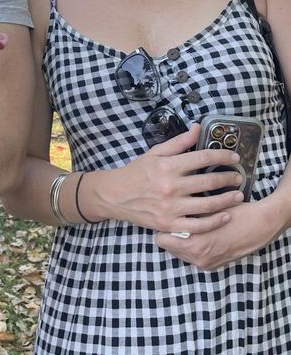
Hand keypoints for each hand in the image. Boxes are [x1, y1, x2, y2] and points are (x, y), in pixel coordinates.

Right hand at [105, 124, 244, 233]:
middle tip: (239, 177)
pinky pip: (197, 226)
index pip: (203, 158)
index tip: (234, 157)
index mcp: (168, 166)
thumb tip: (197, 128)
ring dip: (227, 200)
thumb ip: (179, 142)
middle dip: (229, 178)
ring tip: (239, 195)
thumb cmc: (136, 173)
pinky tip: (226, 215)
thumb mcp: (155, 153)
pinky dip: (214, 221)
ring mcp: (170, 208)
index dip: (222, 156)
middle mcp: (171, 187)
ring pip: (207, 205)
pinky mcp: (169, 224)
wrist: (115, 195)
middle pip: (209, 182)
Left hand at [155, 196, 281, 268]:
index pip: (161, 239)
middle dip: (170, 234)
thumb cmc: (235, 212)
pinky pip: (192, 257)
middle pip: (168, 248)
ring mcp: (206, 264)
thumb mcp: (207, 209)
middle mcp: (198, 258)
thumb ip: (186, 213)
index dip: (163, 226)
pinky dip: (192, 247)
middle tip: (175, 220)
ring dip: (181, 241)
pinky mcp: (213, 265)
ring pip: (179, 253)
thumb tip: (168, 209)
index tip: (165, 216)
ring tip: (187, 226)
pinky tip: (198, 234)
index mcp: (195, 244)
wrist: (261, 226)